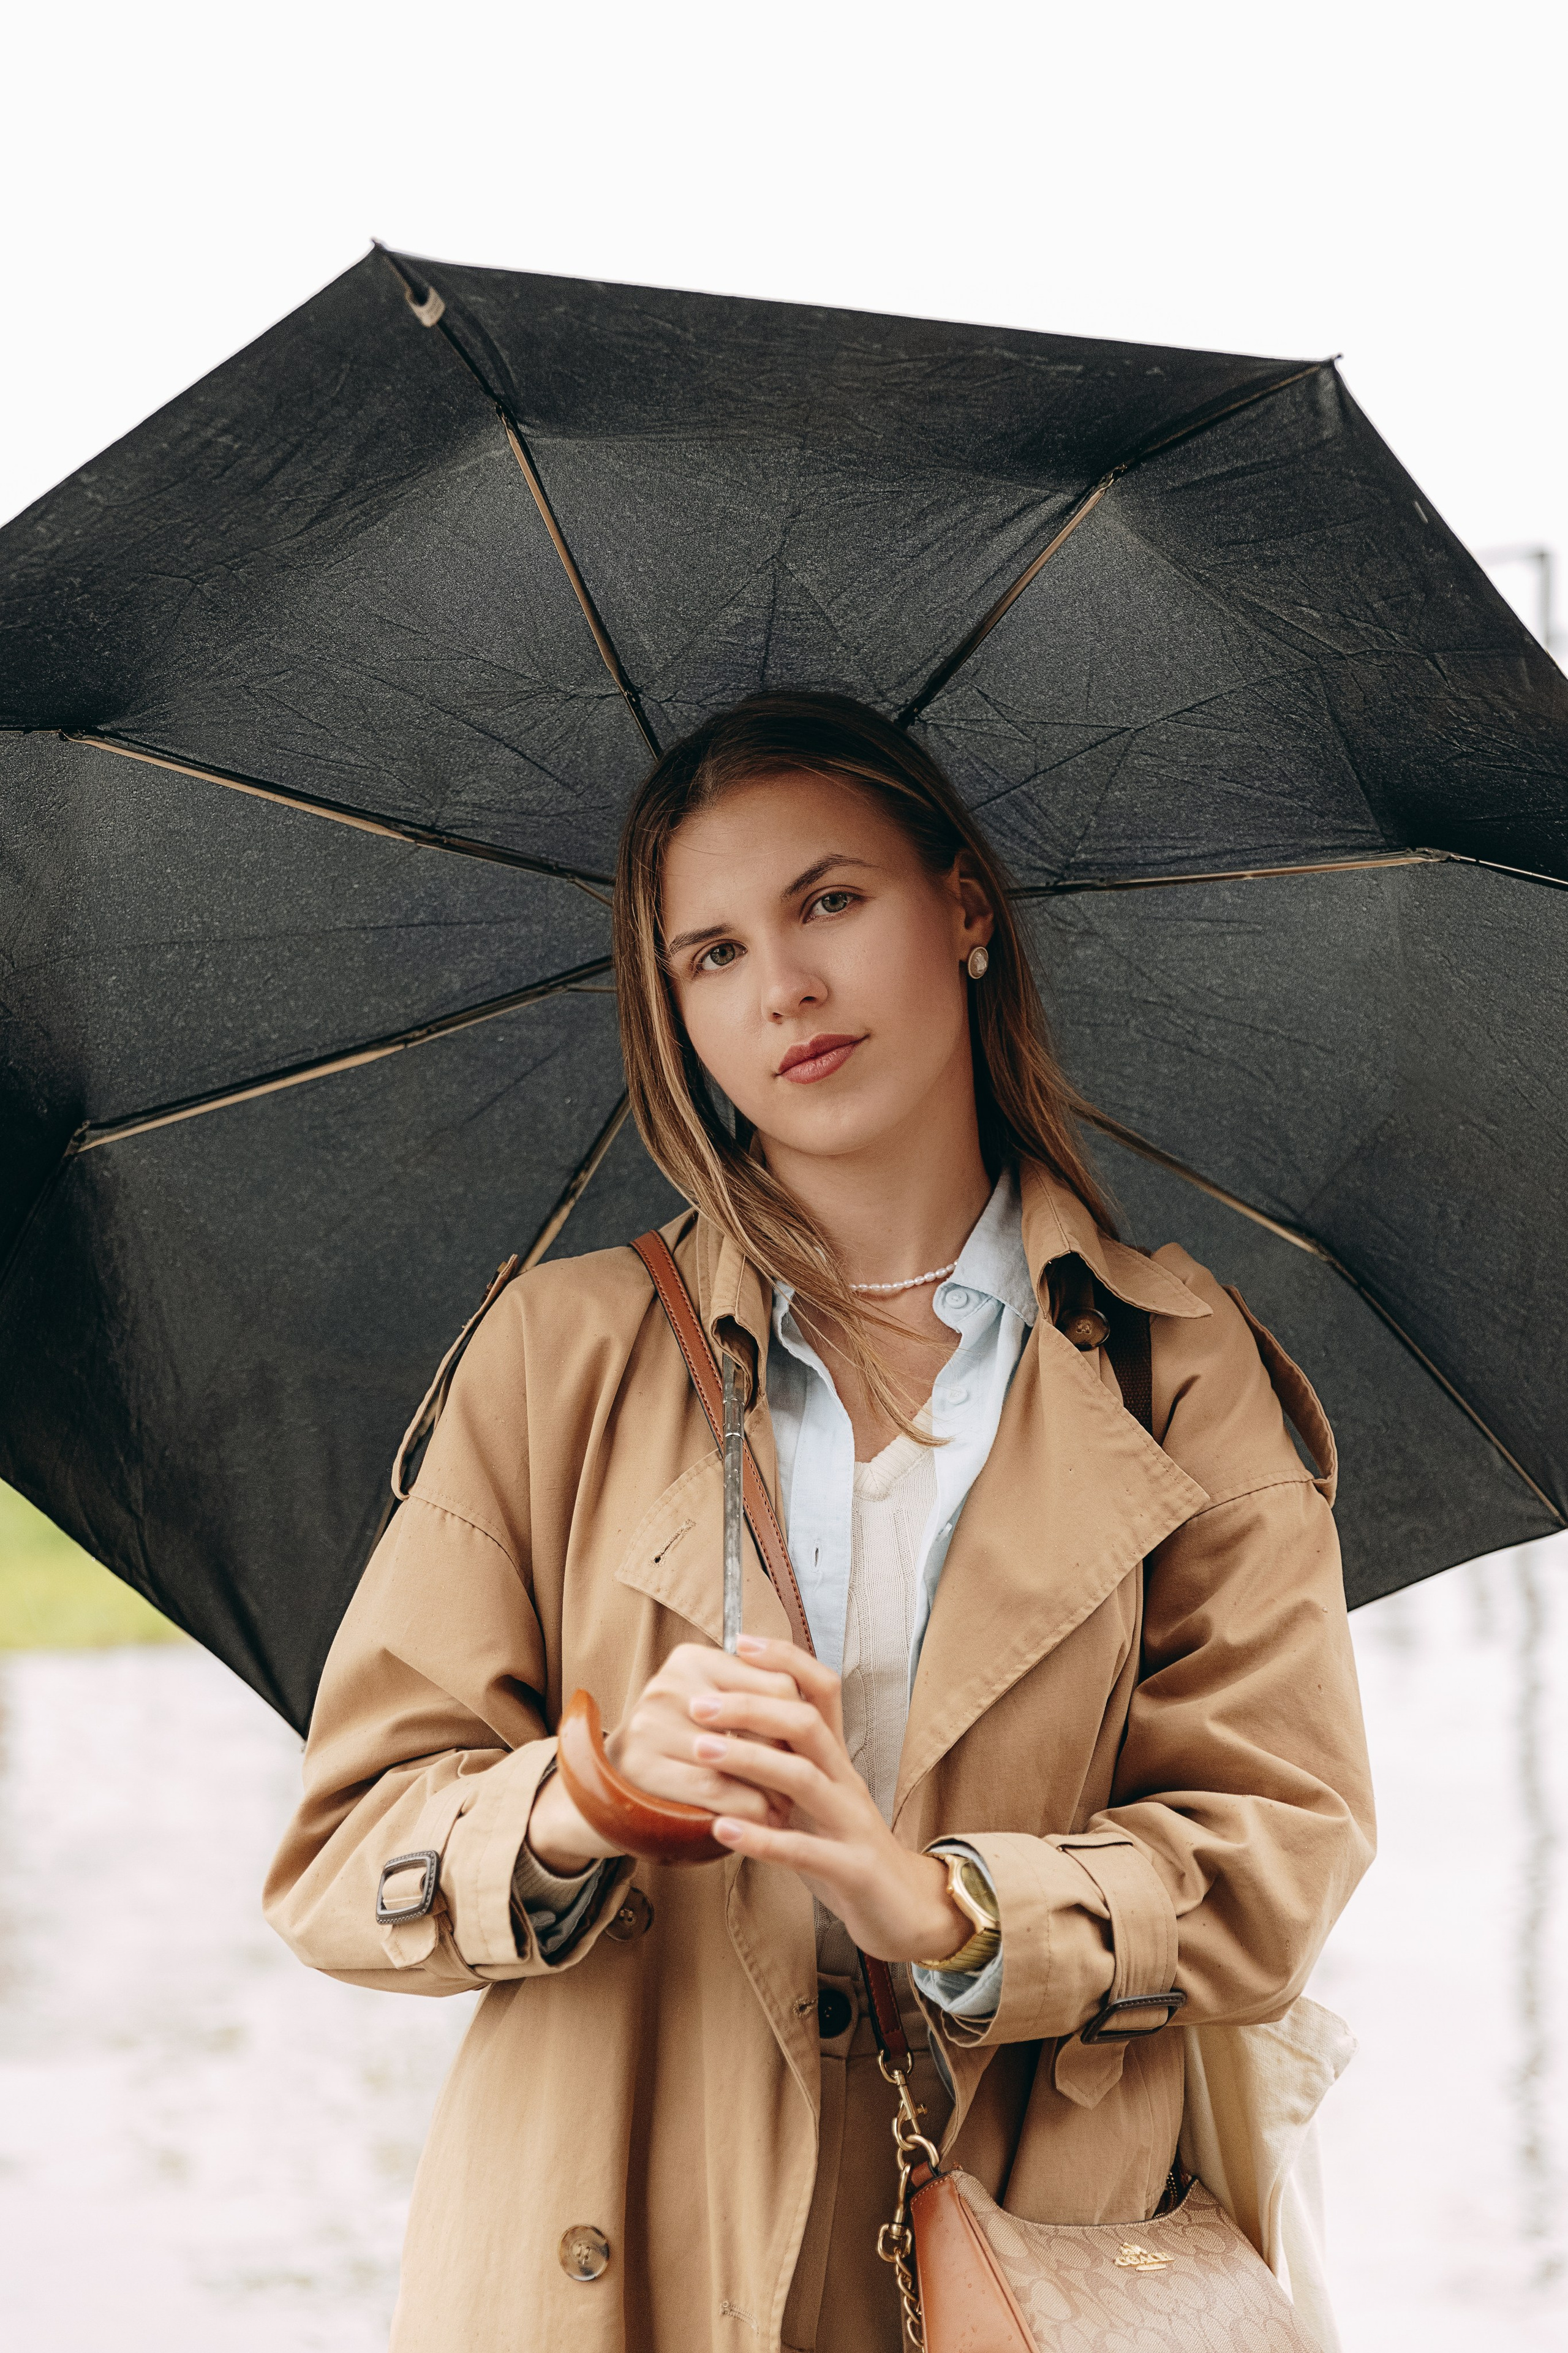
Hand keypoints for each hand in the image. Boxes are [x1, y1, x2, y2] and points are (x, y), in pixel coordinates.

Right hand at [527, 1642, 800, 1874]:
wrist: (613, 1789)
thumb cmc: (678, 1749)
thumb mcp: (712, 1711)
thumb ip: (754, 1698)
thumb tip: (814, 1710)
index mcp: (692, 1659)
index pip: (775, 1682)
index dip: (798, 1721)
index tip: (806, 1748)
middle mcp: (669, 1684)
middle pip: (762, 1718)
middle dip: (789, 1756)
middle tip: (805, 1781)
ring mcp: (651, 1724)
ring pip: (739, 1758)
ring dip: (772, 1789)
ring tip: (786, 1806)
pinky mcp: (642, 1767)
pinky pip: (714, 1790)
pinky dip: (747, 1809)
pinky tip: (760, 1820)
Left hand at [692, 1634, 971, 1965]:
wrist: (905, 1910)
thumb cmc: (846, 1849)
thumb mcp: (816, 1799)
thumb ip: (783, 1763)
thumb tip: (728, 1723)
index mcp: (837, 1759)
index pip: (822, 1690)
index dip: (786, 1659)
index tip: (739, 1642)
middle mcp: (846, 1781)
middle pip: (807, 1723)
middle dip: (750, 1707)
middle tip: (698, 1705)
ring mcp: (852, 1824)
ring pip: (804, 1777)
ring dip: (749, 1759)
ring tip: (701, 1751)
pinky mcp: (852, 1869)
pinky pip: (805, 1851)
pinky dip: (762, 1839)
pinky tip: (722, 1831)